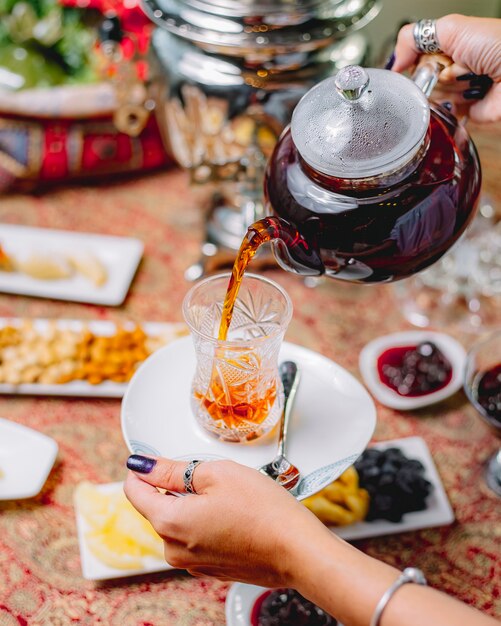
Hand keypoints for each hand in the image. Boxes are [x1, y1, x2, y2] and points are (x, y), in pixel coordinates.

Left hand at [124, 456, 327, 586]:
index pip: (134, 491)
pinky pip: (196, 537)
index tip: (156, 458)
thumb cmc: (263, 511)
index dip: (143, 469)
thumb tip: (142, 465)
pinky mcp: (210, 568)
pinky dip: (206, 521)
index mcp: (170, 523)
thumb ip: (172, 470)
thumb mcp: (215, 474)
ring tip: (227, 495)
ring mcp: (192, 563)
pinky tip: (233, 514)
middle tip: (208, 473)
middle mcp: (174, 549)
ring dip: (192, 504)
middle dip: (174, 486)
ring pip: (179, 521)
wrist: (297, 550)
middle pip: (158, 507)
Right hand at [392, 15, 500, 121]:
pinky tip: (466, 99)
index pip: (415, 58)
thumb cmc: (497, 46)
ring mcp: (456, 91)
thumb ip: (415, 37)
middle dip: (434, 76)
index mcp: (448, 48)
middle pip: (421, 80)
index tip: (423, 61)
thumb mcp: (453, 28)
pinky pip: (442, 117)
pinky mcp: (461, 113)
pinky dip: (451, 109)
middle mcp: (451, 70)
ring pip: (431, 99)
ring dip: (448, 90)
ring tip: (468, 81)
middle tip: (454, 69)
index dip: (417, 62)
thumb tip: (395, 60)